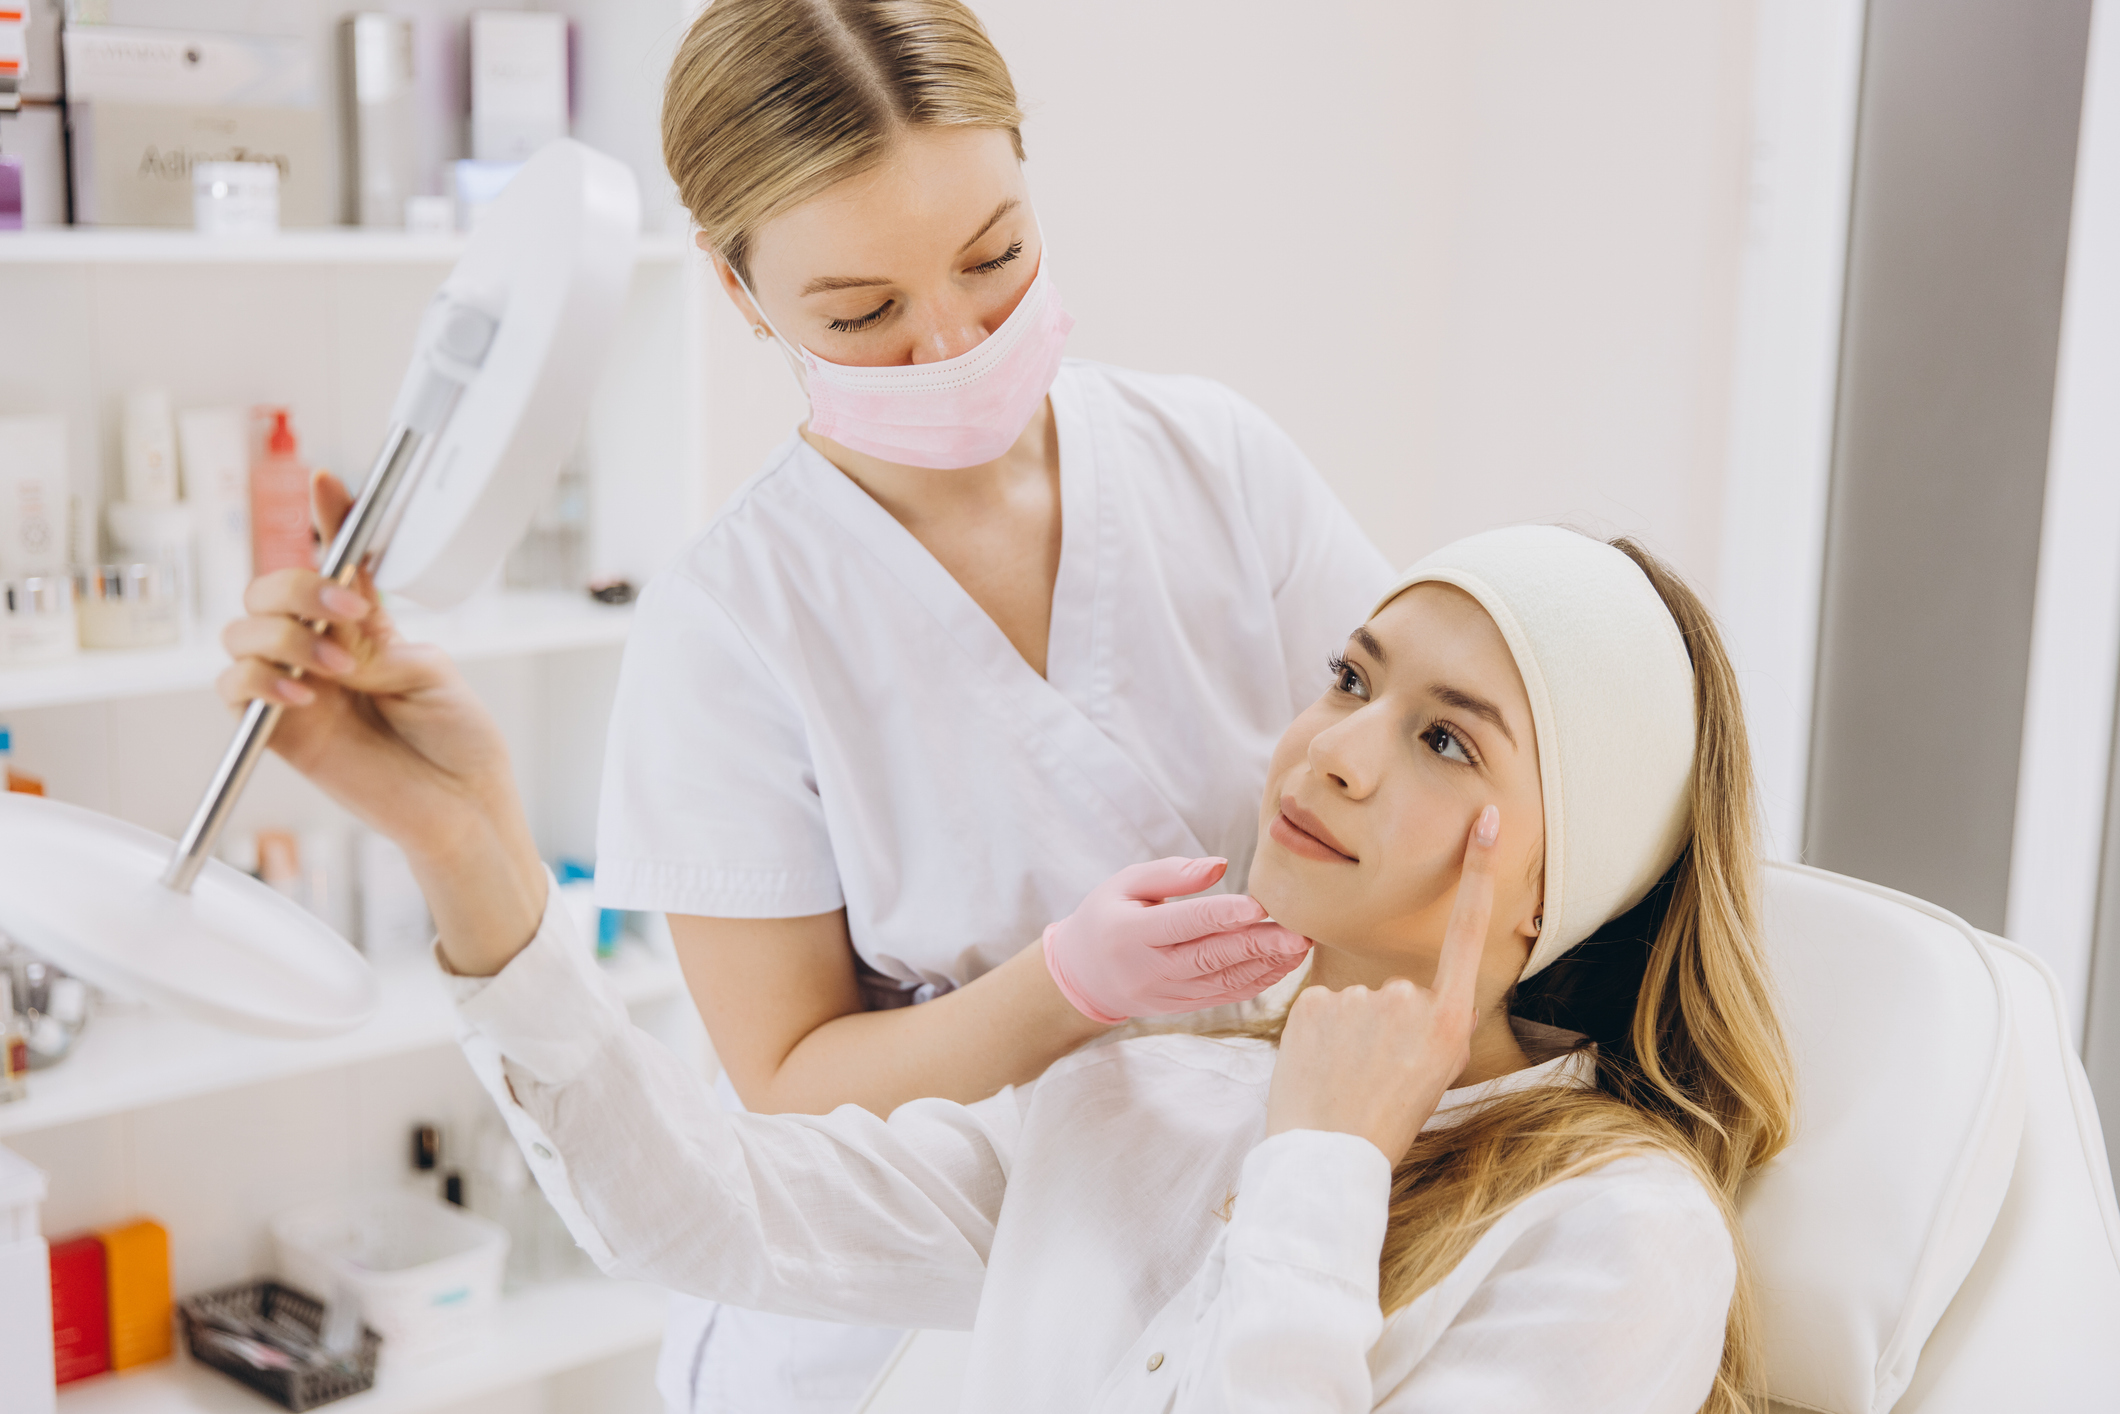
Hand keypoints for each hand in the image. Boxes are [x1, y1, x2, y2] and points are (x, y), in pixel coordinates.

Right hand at [216, 471, 545, 972]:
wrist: (462, 806)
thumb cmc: (459, 742)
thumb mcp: (428, 669)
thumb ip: (375, 636)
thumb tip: (338, 607)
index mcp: (364, 631)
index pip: (332, 565)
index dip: (326, 521)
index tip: (330, 484)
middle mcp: (323, 653)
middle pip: (269, 590)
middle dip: (299, 585)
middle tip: (350, 613)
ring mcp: (297, 688)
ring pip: (242, 632)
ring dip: (283, 636)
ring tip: (338, 668)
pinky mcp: (280, 732)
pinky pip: (235, 690)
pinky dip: (259, 681)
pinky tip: (303, 694)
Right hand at [1043, 857, 1312, 1024]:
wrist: (1084, 975)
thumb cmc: (1107, 917)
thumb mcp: (1125, 884)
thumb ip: (1171, 873)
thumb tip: (1220, 866)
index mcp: (1131, 934)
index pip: (1184, 923)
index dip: (1222, 915)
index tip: (1260, 905)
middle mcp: (1151, 969)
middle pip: (1211, 956)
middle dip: (1259, 945)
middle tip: (1298, 933)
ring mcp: (1168, 993)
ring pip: (1224, 981)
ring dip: (1266, 965)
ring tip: (1300, 947)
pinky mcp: (1183, 1006)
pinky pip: (1225, 996)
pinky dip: (1257, 981)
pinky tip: (1283, 964)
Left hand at [1264, 805, 1499, 1163]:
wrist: (1327, 1159)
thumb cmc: (1382, 1125)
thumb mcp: (1430, 1077)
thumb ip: (1427, 1025)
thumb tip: (1412, 998)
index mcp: (1448, 1023)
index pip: (1467, 932)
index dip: (1475, 873)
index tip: (1481, 819)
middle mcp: (1409, 1001)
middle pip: (1397, 991)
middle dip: (1383, 1026)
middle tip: (1372, 1077)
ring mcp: (1360, 1000)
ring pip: (1356, 1003)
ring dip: (1348, 1034)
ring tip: (1344, 1080)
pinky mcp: (1313, 1002)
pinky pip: (1320, 1008)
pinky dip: (1318, 1034)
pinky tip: (1320, 1069)